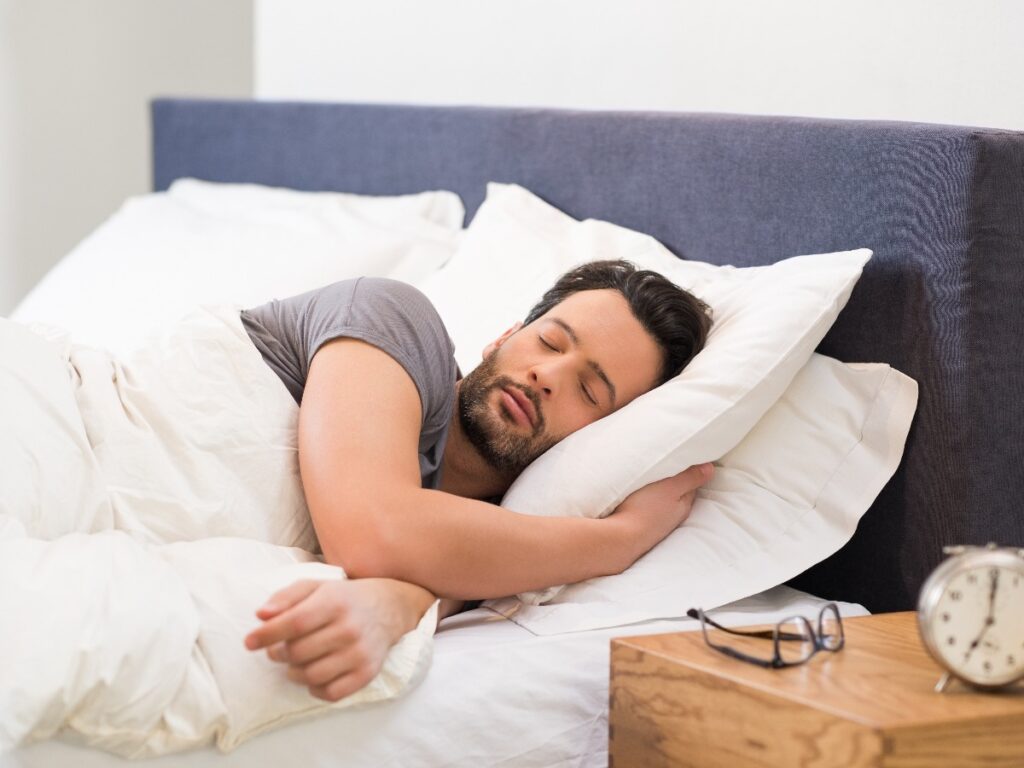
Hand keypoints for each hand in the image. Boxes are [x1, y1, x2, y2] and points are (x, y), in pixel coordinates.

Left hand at [243, 578, 414, 701]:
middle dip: (279, 653)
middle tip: (278, 649)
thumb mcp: (316, 587)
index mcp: (335, 602)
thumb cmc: (343, 597)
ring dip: (293, 672)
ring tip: (295, 661)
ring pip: (311, 675)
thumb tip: (261, 616)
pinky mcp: (366, 673)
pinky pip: (331, 693)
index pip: (294, 623)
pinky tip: (314, 674)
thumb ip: (286, 597)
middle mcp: (349, 628)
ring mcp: (359, 653)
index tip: (249, 642)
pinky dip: (315, 688)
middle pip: (298, 652)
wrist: (389, 608)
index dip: (266, 635)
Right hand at [606, 463, 713, 567]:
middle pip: (676, 493)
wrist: (620, 538)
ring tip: (650, 477)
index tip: (682, 456)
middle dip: (673, 480)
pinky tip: (637, 496)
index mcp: (683, 505)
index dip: (688, 470)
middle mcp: (673, 516)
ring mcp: (657, 523)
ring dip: (658, 491)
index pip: (691, 484)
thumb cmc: (646, 510)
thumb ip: (690, 477)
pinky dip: (645, 500)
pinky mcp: (641, 526)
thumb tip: (711, 468)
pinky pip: (647, 508)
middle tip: (665, 464)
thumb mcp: (671, 487)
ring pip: (661, 501)